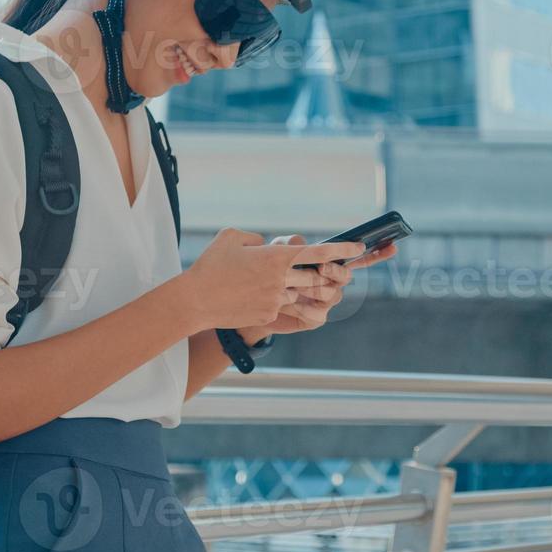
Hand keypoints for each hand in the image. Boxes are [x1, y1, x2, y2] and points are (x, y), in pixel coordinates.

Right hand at [179, 228, 364, 330]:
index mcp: (276, 257)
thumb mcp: (231, 237)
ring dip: (300, 288)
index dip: (342, 250)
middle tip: (328, 269)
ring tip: (282, 282)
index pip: (319, 253)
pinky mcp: (269, 315)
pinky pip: (284, 306)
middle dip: (326, 274)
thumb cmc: (210, 266)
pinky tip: (257, 296)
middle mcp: (281, 279)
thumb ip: (256, 238)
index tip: (357, 247)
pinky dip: (280, 300)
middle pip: (317, 277)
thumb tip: (267, 245)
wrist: (195, 301)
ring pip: (302, 294)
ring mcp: (277, 300)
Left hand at [252, 234, 398, 336]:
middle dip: (335, 271)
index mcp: (330, 265)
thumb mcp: (277, 251)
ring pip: (332, 294)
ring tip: (289, 286)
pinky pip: (317, 312)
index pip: (359, 258)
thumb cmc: (268, 273)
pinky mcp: (316, 319)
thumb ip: (291, 242)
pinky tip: (288, 304)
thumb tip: (303, 243)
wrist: (253, 303)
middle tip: (321, 267)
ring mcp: (326, 303)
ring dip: (311, 288)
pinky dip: (301, 306)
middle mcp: (333, 284)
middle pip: (346, 276)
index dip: (377, 253)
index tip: (393, 245)